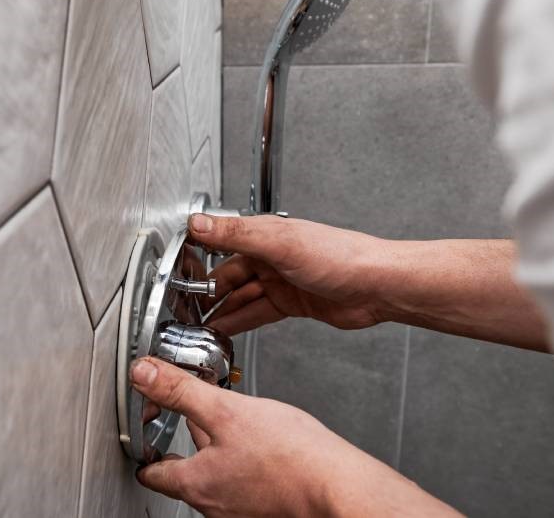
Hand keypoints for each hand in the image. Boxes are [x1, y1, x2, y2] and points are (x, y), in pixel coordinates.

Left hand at [132, 357, 459, 517]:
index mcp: (195, 484)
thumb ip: (180, 392)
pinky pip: (244, 478)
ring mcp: (241, 509)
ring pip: (217, 471)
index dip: (146, 444)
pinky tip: (263, 441)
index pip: (151, 472)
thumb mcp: (226, 411)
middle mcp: (214, 504)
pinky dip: (245, 458)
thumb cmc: (292, 458)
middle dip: (188, 437)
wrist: (339, 486)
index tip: (148, 423)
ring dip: (219, 445)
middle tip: (193, 410)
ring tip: (234, 420)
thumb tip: (143, 374)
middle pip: (185, 469)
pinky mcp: (266, 505)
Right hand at [190, 213, 394, 334]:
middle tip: (185, 310)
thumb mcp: (281, 243)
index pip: (220, 244)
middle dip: (206, 293)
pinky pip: (257, 312)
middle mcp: (270, 256)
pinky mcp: (292, 302)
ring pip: (240, 297)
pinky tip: (226, 329)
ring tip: (198, 325)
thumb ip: (236, 234)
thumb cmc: (342, 257)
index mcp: (264, 235)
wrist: (378, 286)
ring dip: (220, 311)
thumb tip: (199, 223)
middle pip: (227, 276)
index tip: (175, 274)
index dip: (197, 260)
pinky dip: (239, 321)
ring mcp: (281, 280)